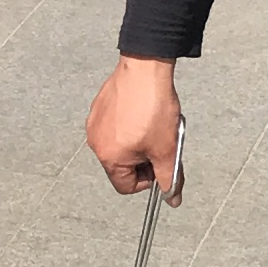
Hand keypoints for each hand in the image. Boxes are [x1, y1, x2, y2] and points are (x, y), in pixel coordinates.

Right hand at [84, 57, 184, 199]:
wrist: (145, 68)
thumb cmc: (153, 107)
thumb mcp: (167, 150)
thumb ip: (169, 178)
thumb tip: (172, 198)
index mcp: (110, 158)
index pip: (126, 187)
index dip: (148, 180)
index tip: (160, 165)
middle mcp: (96, 143)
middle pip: (122, 165)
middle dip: (143, 158)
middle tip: (159, 142)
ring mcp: (95, 124)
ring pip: (119, 145)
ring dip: (136, 141)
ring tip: (152, 124)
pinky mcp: (98, 107)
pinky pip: (114, 126)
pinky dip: (128, 125)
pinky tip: (142, 111)